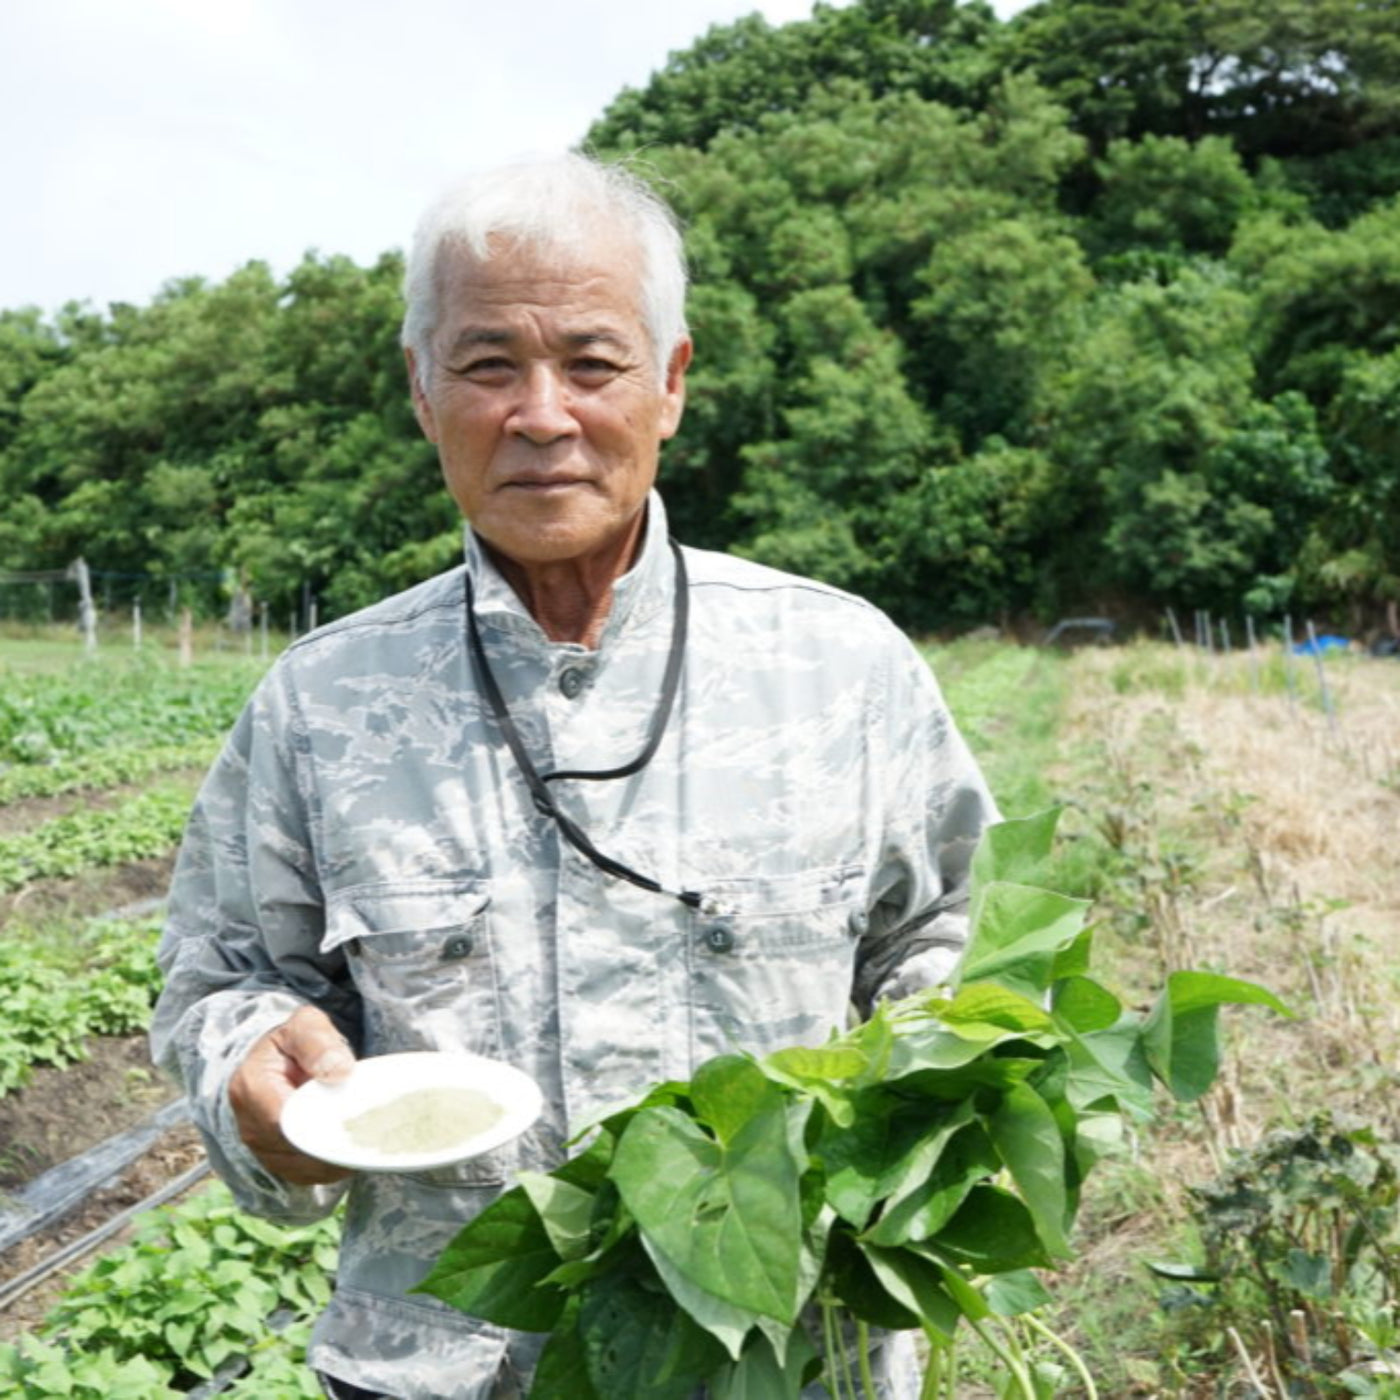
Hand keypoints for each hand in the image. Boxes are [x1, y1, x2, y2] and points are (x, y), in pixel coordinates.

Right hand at [228, 1005, 355, 1185]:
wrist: (276, 1062)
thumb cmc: (292, 1042)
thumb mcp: (305, 1026)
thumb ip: (319, 1042)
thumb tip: (340, 1071)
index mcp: (250, 1088)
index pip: (284, 1121)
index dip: (319, 1125)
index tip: (353, 1118)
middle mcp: (249, 1126)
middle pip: (295, 1149)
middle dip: (333, 1143)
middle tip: (372, 1131)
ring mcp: (261, 1149)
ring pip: (304, 1168)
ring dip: (336, 1158)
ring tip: (365, 1138)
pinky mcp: (277, 1162)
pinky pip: (307, 1175)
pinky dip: (332, 1166)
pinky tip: (353, 1149)